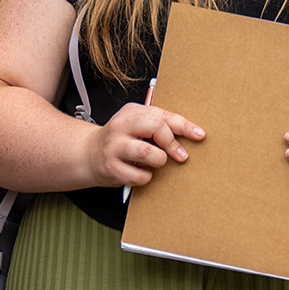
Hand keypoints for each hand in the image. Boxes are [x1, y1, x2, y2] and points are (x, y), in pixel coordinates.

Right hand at [86, 101, 204, 188]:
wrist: (88, 154)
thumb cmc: (121, 140)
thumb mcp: (136, 125)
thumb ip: (158, 125)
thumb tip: (190, 133)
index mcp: (131, 112)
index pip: (162, 115)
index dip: (184, 125)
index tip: (200, 135)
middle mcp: (120, 126)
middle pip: (154, 127)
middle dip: (171, 143)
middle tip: (180, 155)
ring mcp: (114, 147)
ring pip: (147, 152)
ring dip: (159, 161)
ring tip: (156, 162)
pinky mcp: (110, 167)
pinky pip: (138, 175)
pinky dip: (146, 177)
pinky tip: (141, 173)